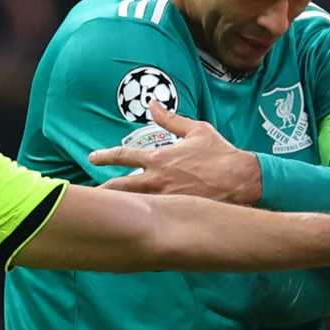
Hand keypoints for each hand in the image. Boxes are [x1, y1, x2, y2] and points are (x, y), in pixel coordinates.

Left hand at [92, 102, 261, 203]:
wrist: (242, 180)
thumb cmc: (221, 154)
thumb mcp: (197, 130)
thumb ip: (170, 119)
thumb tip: (152, 103)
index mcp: (159, 158)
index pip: (123, 156)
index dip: (105, 157)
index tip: (93, 158)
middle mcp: (157, 180)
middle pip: (118, 188)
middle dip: (101, 191)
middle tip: (86, 197)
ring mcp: (165, 199)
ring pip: (132, 205)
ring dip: (117, 208)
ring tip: (103, 214)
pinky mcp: (176, 213)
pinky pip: (152, 217)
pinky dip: (140, 219)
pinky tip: (131, 227)